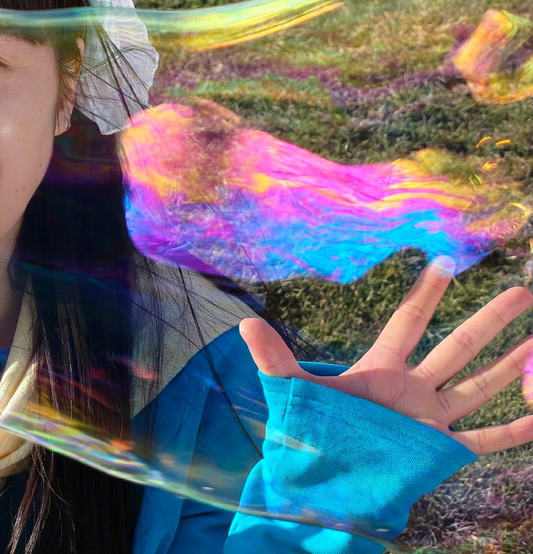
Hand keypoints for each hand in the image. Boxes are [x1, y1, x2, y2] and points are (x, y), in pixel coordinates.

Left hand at [239, 257, 532, 454]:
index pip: (408, 323)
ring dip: (512, 365)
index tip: (445, 261)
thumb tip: (244, 323)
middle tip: (522, 291)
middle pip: (458, 346)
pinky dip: (518, 430)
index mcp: (380, 371)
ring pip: (481, 386)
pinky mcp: (442, 451)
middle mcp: (413, 390)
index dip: (426, 294)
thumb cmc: (308, 437)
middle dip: (489, 320)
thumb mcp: (293, 394)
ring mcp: (430, 420)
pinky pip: (488, 440)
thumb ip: (274, 360)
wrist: (323, 486)